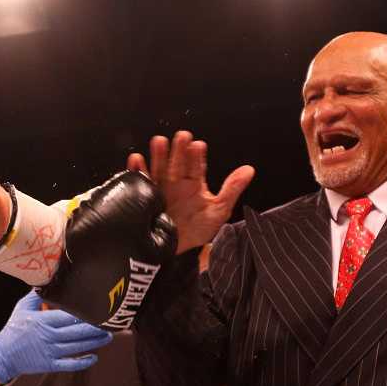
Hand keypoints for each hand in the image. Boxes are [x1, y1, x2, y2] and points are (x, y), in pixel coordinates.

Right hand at [0, 292, 112, 383]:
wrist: (2, 354)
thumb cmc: (14, 329)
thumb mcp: (22, 308)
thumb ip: (36, 296)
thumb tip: (48, 280)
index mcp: (43, 321)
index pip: (68, 316)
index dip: (84, 314)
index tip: (98, 309)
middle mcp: (49, 336)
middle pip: (77, 331)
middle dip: (96, 328)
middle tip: (111, 323)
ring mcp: (50, 351)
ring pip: (77, 347)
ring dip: (95, 342)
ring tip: (108, 337)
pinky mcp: (50, 365)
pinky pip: (70, 364)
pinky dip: (83, 362)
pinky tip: (94, 357)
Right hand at [127, 130, 253, 253]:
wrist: (176, 249)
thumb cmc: (197, 230)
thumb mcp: (219, 210)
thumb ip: (232, 189)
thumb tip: (249, 170)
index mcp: (194, 184)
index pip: (196, 165)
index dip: (197, 155)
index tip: (198, 145)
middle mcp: (177, 183)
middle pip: (178, 162)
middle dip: (179, 150)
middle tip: (182, 137)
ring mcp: (161, 188)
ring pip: (160, 168)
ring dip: (159, 155)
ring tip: (159, 141)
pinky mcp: (146, 197)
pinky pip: (142, 181)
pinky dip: (139, 171)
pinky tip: (137, 160)